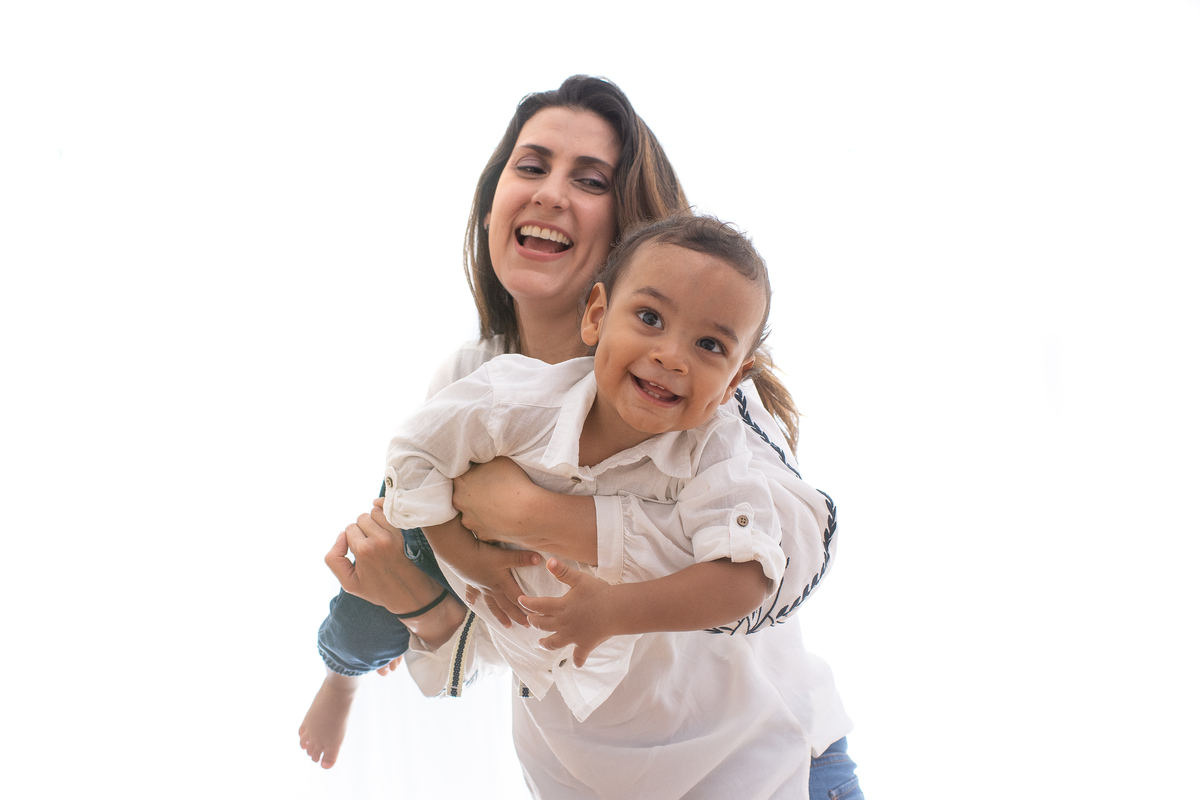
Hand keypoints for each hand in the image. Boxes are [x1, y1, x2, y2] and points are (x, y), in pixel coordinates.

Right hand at [325, 498, 438, 615]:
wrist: (405, 592)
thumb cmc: (376, 589)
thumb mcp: (348, 583)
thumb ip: (334, 559)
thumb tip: (341, 534)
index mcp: (363, 550)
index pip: (348, 529)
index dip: (350, 539)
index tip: (356, 552)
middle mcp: (378, 539)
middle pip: (361, 518)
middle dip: (361, 529)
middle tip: (365, 544)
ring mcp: (392, 535)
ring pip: (374, 513)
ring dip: (372, 522)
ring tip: (373, 537)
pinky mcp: (401, 533)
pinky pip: (388, 514)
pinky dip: (383, 516)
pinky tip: (381, 527)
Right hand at [424, 516, 539, 627]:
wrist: (459, 554)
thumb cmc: (483, 555)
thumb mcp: (504, 556)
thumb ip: (521, 558)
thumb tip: (538, 559)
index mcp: (502, 584)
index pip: (517, 599)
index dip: (526, 608)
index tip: (533, 618)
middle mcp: (492, 589)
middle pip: (506, 605)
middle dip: (516, 616)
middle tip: (525, 625)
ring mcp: (481, 587)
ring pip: (492, 605)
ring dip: (499, 615)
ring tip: (506, 626)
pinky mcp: (471, 583)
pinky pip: (472, 594)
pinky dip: (472, 600)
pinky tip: (472, 605)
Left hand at [452, 457, 541, 544]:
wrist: (527, 512)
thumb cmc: (513, 482)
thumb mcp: (497, 460)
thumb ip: (484, 461)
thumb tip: (481, 462)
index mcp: (460, 481)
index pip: (459, 473)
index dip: (470, 472)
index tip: (481, 472)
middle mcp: (460, 502)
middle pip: (462, 494)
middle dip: (473, 491)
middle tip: (490, 488)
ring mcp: (470, 521)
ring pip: (472, 512)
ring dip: (480, 509)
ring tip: (498, 504)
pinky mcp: (482, 535)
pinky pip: (484, 527)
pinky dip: (491, 523)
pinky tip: (502, 517)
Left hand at [519, 558, 615, 666]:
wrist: (615, 610)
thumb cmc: (598, 592)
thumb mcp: (580, 579)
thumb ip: (563, 571)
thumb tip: (548, 561)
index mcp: (560, 607)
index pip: (538, 605)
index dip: (527, 603)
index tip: (520, 600)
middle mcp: (562, 623)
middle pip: (542, 624)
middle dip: (533, 622)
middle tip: (529, 620)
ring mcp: (573, 636)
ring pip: (554, 642)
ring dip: (545, 643)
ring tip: (540, 643)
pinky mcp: (585, 645)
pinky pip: (579, 656)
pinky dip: (577, 661)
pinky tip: (575, 664)